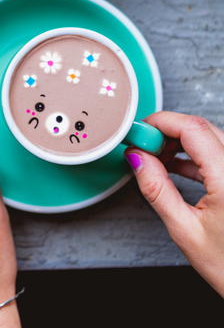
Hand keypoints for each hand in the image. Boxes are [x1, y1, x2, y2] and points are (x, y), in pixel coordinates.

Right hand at [125, 112, 223, 295]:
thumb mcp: (185, 229)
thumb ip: (157, 189)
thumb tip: (138, 158)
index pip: (192, 128)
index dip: (160, 123)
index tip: (137, 132)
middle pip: (202, 129)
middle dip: (167, 131)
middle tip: (142, 146)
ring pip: (211, 138)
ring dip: (181, 142)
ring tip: (156, 160)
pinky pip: (219, 154)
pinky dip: (195, 155)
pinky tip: (176, 167)